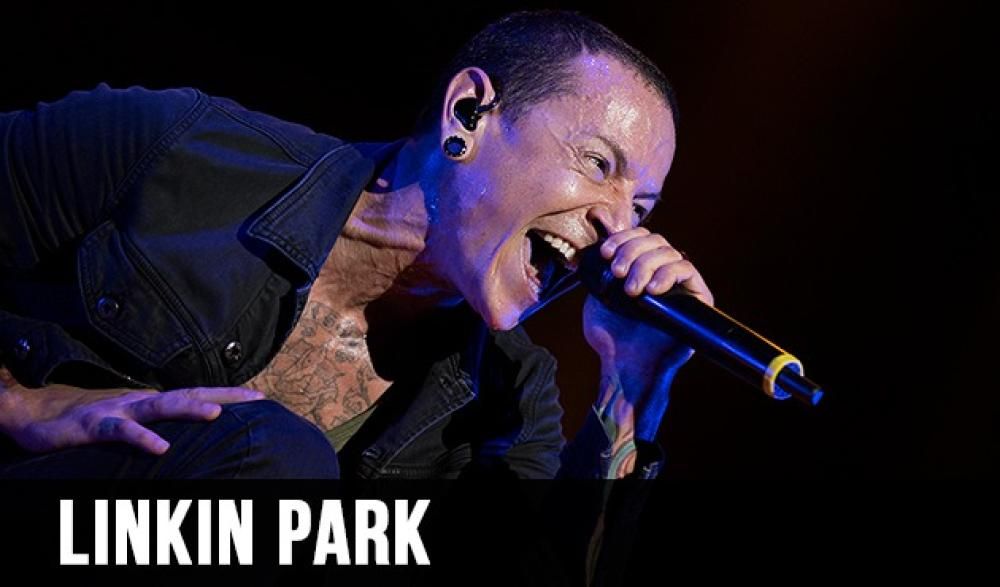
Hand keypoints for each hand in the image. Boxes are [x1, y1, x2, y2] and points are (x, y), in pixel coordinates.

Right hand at [0, 375, 263, 454]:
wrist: (38, 412)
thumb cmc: (89, 419)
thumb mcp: (130, 421)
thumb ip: (159, 422)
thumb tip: (191, 430)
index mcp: (152, 401)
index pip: (198, 393)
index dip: (230, 394)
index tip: (263, 397)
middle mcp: (141, 400)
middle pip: (189, 394)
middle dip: (224, 396)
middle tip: (255, 400)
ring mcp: (118, 410)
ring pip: (159, 407)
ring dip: (188, 409)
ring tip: (216, 414)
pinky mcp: (93, 425)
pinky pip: (121, 432)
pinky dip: (141, 439)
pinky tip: (161, 449)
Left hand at [583, 227, 713, 398]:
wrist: (624, 366)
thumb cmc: (610, 336)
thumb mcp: (597, 290)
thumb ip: (599, 259)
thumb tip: (598, 214)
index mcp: (641, 267)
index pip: (640, 236)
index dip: (623, 237)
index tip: (605, 253)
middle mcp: (663, 272)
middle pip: (654, 240)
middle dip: (632, 251)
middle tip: (617, 272)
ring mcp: (681, 285)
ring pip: (669, 253)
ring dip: (646, 265)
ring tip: (631, 290)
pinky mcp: (699, 298)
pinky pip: (687, 271)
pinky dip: (668, 274)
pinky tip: (652, 290)